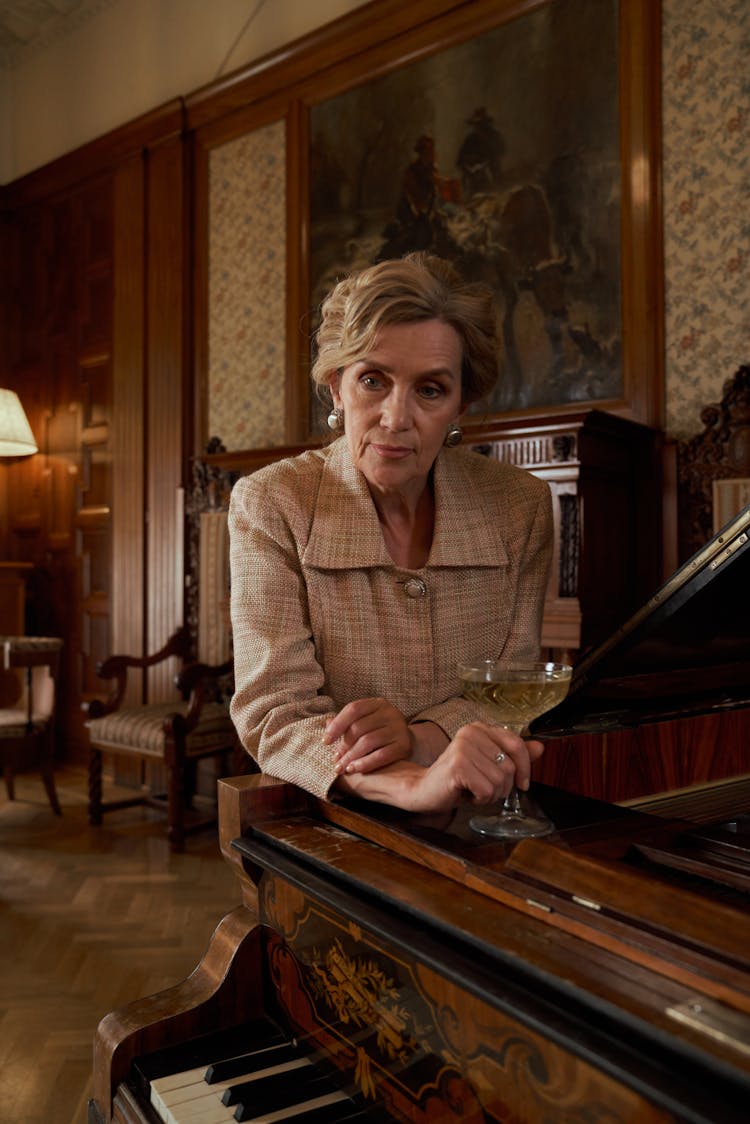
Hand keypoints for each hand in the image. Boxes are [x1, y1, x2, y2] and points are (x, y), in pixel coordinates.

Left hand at [324, 697, 412, 774]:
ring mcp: (399, 729)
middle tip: (335, 759)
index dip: (337, 725)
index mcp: (378, 704)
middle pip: (359, 727)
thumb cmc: (380, 732)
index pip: (353, 709)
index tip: (325, 742)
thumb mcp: (366, 721)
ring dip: (350, 757)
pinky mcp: (404, 746)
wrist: (409, 744)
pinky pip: (380, 756)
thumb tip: (327, 723)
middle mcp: (390, 713)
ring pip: (368, 742)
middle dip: (343, 745)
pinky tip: (353, 769)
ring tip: (341, 767)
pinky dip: (364, 763)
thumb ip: (349, 722)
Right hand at [402, 722, 544, 813]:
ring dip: (490, 794)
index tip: (523, 783)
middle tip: (484, 788)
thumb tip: (541, 747)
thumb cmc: (458, 778)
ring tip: (474, 790)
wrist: (425, 790)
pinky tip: (466, 794)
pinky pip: (487, 790)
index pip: (517, 744)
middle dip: (503, 787)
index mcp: (480, 728)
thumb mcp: (488, 765)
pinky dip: (480, 799)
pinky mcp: (458, 765)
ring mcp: (463, 747)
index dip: (525, 768)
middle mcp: (471, 732)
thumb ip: (513, 755)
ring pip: (500, 781)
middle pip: (510, 767)